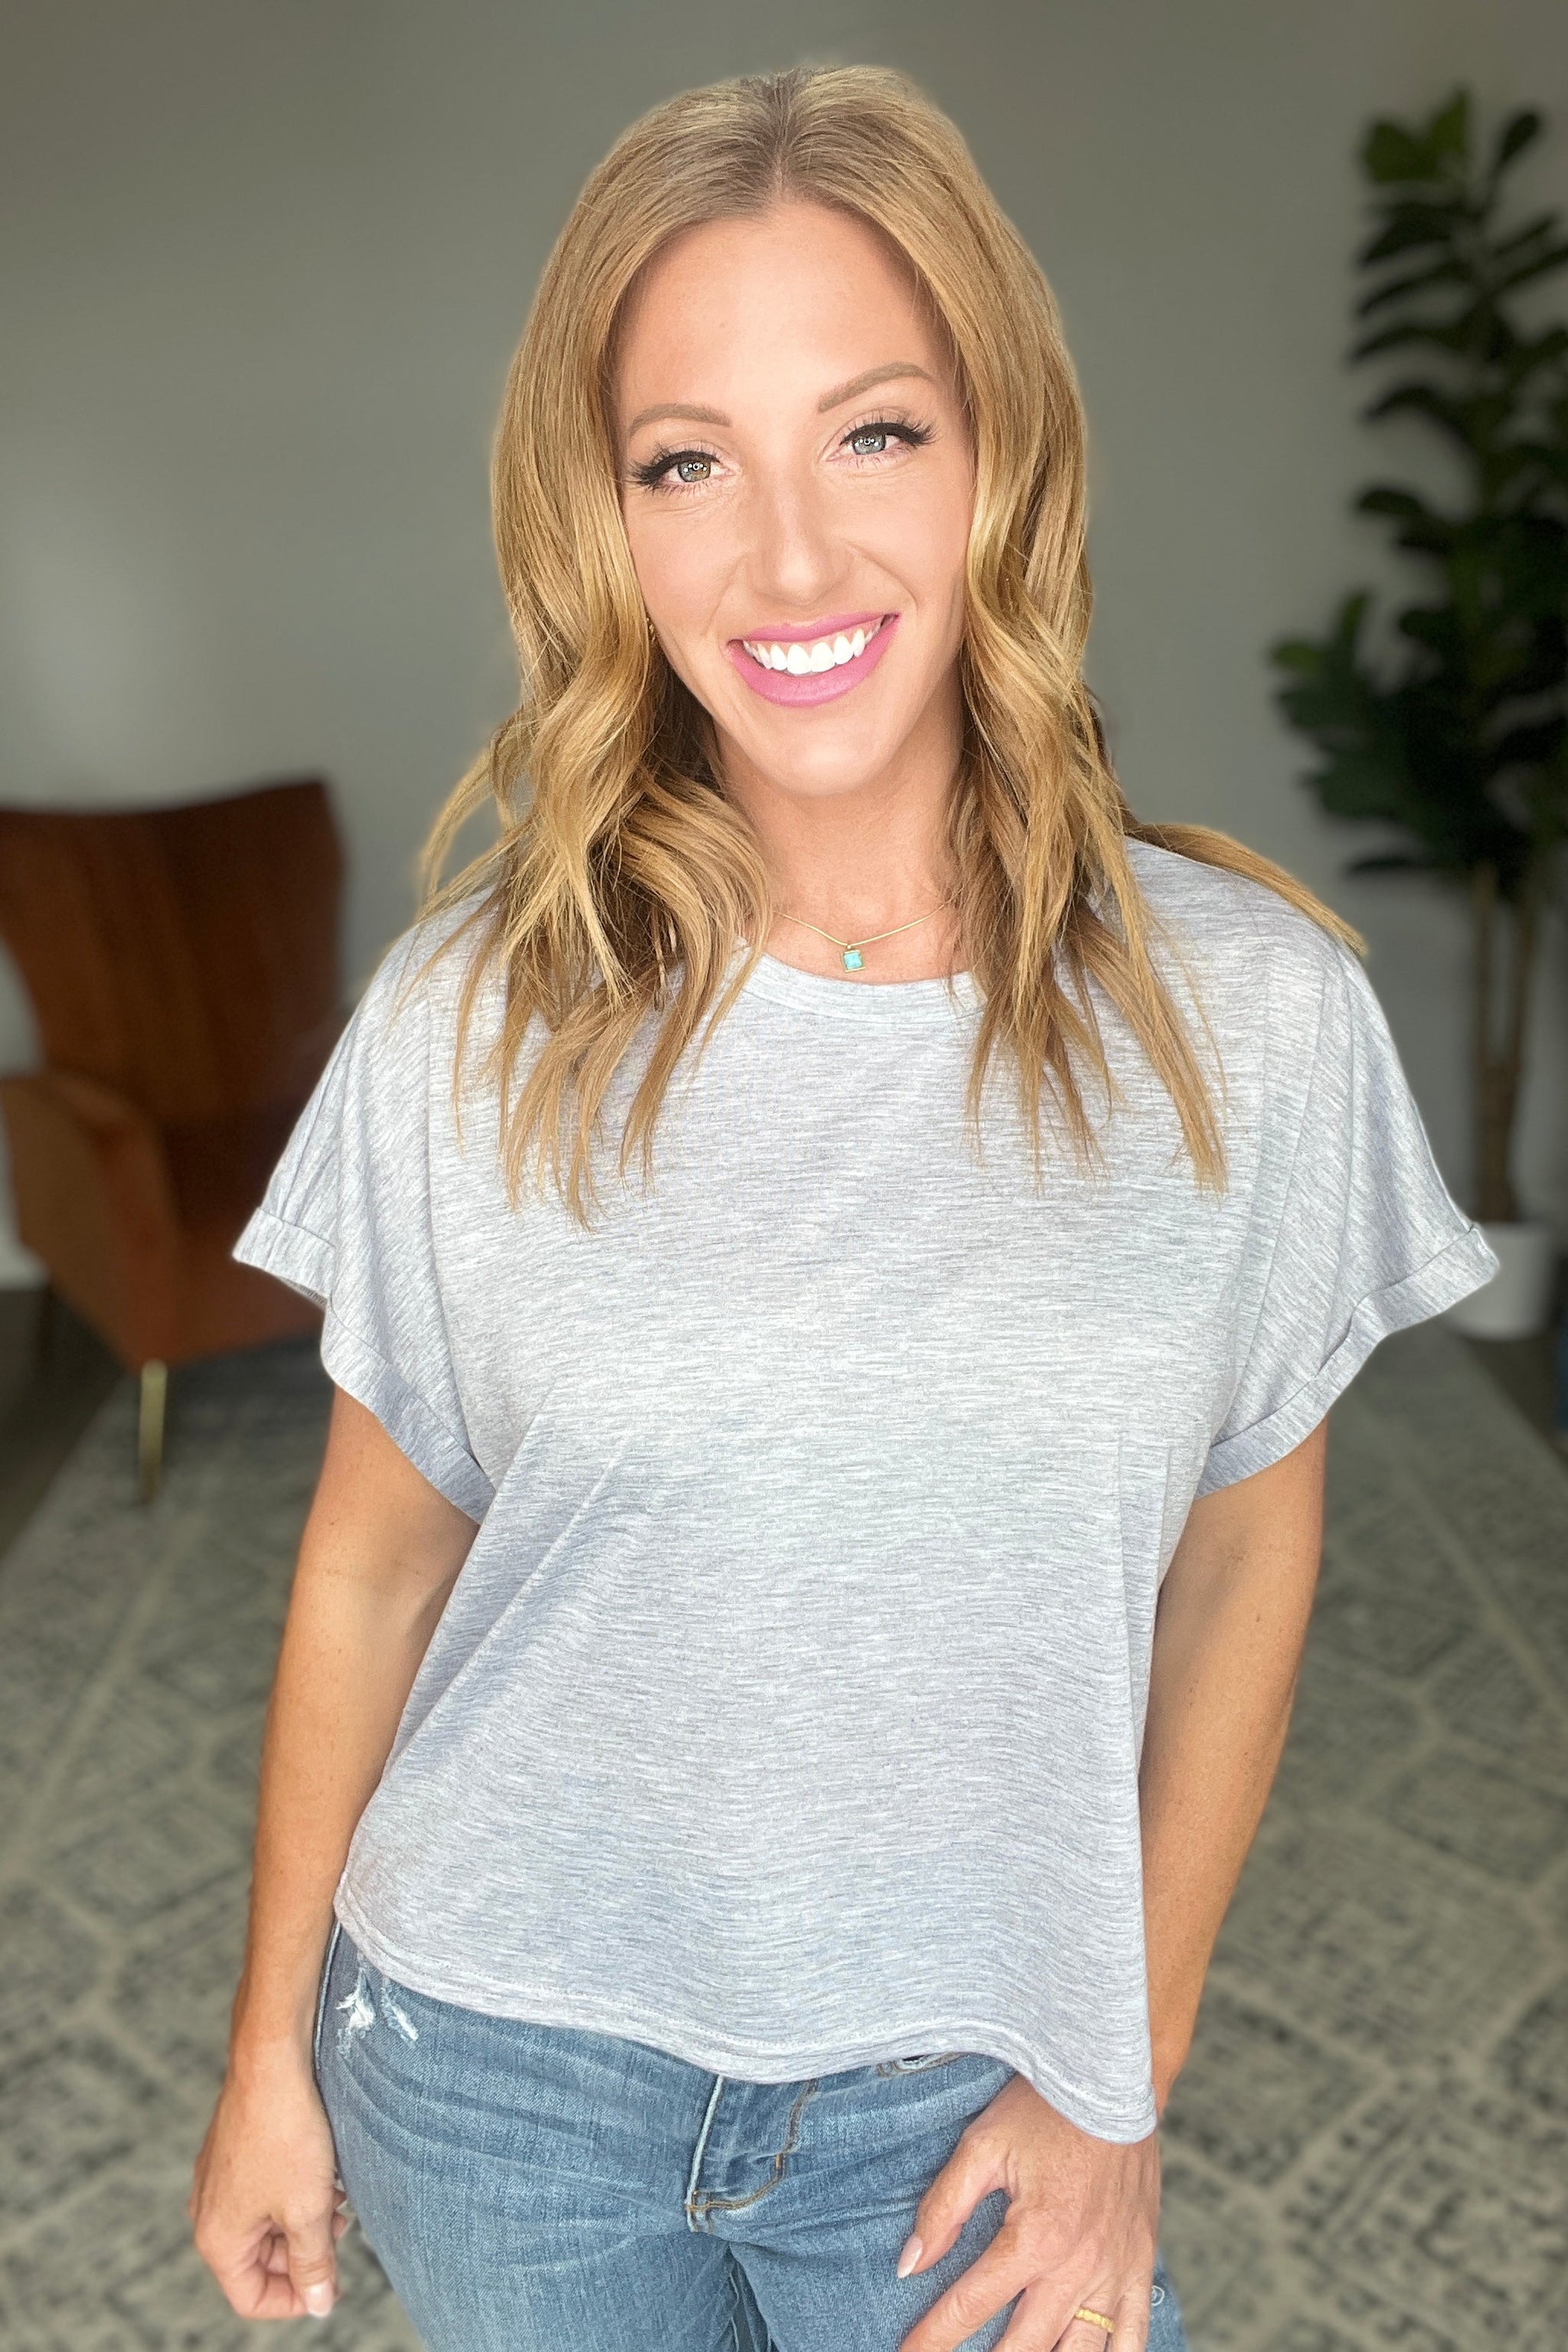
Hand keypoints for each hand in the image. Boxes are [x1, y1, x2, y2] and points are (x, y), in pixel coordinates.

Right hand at [189, 2050, 351, 2320]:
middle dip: (304, 2251)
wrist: (273, 2059)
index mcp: (218, 2239)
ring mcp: (219, 2180)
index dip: (295, 2299)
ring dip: (304, 2219)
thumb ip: (313, 2264)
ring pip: (267, 2223)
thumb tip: (318, 2305)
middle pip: (260, 2261)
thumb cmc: (286, 2133)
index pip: (251, 2298)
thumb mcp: (308, 2210)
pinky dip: (295, 2191)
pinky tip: (323, 2170)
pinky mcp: (234, 2151)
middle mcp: (209, 2212)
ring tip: (335, 2194)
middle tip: (341, 2225)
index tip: (332, 2280)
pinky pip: (265, 2191)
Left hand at [894, 2073, 1159, 2350]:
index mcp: (1034, 2238)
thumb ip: (943, 2209)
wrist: (1112, 2079)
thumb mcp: (982, 2146)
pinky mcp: (1141, 2265)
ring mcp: (1115, 2272)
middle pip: (1022, 2348)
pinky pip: (1133, 2336)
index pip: (970, 2306)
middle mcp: (1078, 2267)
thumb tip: (909, 2265)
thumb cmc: (1045, 2108)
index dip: (931, 2339)